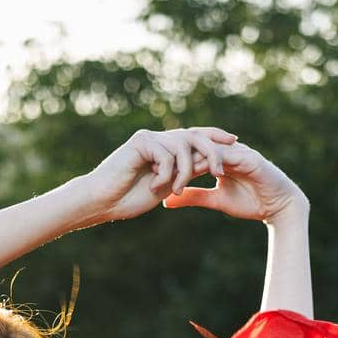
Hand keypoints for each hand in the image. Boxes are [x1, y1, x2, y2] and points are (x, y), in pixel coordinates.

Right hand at [82, 127, 238, 222]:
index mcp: (166, 148)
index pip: (196, 136)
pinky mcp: (141, 141)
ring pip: (184, 146)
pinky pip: (167, 154)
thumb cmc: (128, 199)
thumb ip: (186, 172)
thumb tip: (211, 163)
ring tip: (174, 190)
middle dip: (212, 152)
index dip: (215, 136)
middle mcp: (159, 138)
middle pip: (195, 135)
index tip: (234, 141)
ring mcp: (150, 138)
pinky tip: (153, 186)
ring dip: (184, 172)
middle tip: (220, 171)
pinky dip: (165, 173)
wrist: (103, 201)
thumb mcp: (167, 186)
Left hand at [161, 139, 308, 223]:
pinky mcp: (248, 157)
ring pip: (208, 148)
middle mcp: (226, 150)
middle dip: (176, 156)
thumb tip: (165, 201)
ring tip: (172, 169)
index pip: (190, 153)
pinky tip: (195, 170)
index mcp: (217, 157)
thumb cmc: (251, 202)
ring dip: (190, 158)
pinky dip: (210, 161)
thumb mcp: (215, 200)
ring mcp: (238, 151)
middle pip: (196, 146)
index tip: (151, 170)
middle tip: (155, 165)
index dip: (172, 161)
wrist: (279, 207)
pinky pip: (225, 155)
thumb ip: (193, 196)